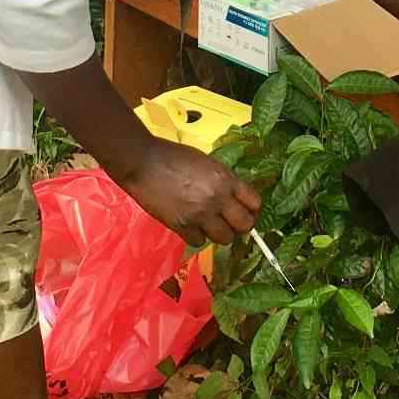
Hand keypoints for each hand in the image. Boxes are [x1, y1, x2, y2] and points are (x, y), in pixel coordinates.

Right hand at [115, 138, 261, 246]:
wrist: (143, 161)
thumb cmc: (173, 157)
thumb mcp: (207, 162)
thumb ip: (223, 180)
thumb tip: (234, 196)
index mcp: (226, 179)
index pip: (255, 203)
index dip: (252, 210)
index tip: (245, 211)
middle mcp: (218, 199)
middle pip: (245, 225)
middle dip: (239, 225)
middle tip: (229, 222)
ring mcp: (200, 214)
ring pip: (225, 239)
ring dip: (218, 233)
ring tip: (208, 224)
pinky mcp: (182, 226)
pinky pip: (199, 242)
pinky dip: (196, 236)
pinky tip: (189, 225)